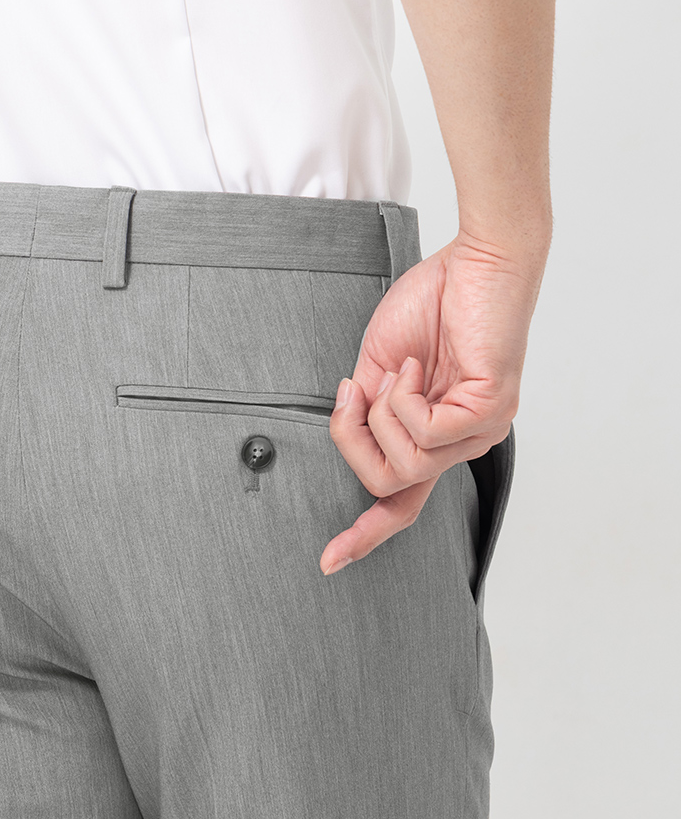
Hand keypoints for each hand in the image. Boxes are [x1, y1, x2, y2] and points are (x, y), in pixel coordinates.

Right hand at [320, 228, 546, 573]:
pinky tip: (415, 368)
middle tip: (353, 395)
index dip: (365, 534)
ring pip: (406, 465)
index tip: (329, 560)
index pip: (403, 502)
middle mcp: (465, 441)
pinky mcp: (489, 410)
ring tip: (397, 371)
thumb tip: (351, 433)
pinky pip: (426, 434)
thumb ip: (367, 412)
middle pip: (391, 486)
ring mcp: (480, 430)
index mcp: (439, 436)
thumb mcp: (379, 369)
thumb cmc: (434, 303)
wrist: (478, 259)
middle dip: (355, 443)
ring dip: (382, 414)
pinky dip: (403, 400)